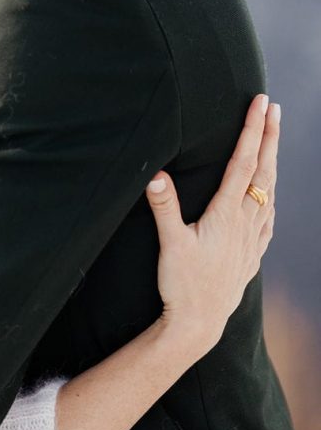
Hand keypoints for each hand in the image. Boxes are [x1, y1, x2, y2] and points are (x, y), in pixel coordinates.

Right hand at [146, 94, 278, 356]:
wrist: (199, 325)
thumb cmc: (182, 284)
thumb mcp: (169, 244)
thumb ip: (164, 207)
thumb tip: (155, 174)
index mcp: (226, 214)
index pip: (243, 162)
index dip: (251, 130)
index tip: (259, 104)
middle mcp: (245, 222)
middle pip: (263, 170)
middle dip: (269, 136)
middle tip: (274, 108)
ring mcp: (252, 239)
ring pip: (269, 191)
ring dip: (272, 161)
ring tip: (274, 138)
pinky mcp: (251, 254)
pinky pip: (269, 217)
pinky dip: (271, 196)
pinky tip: (270, 194)